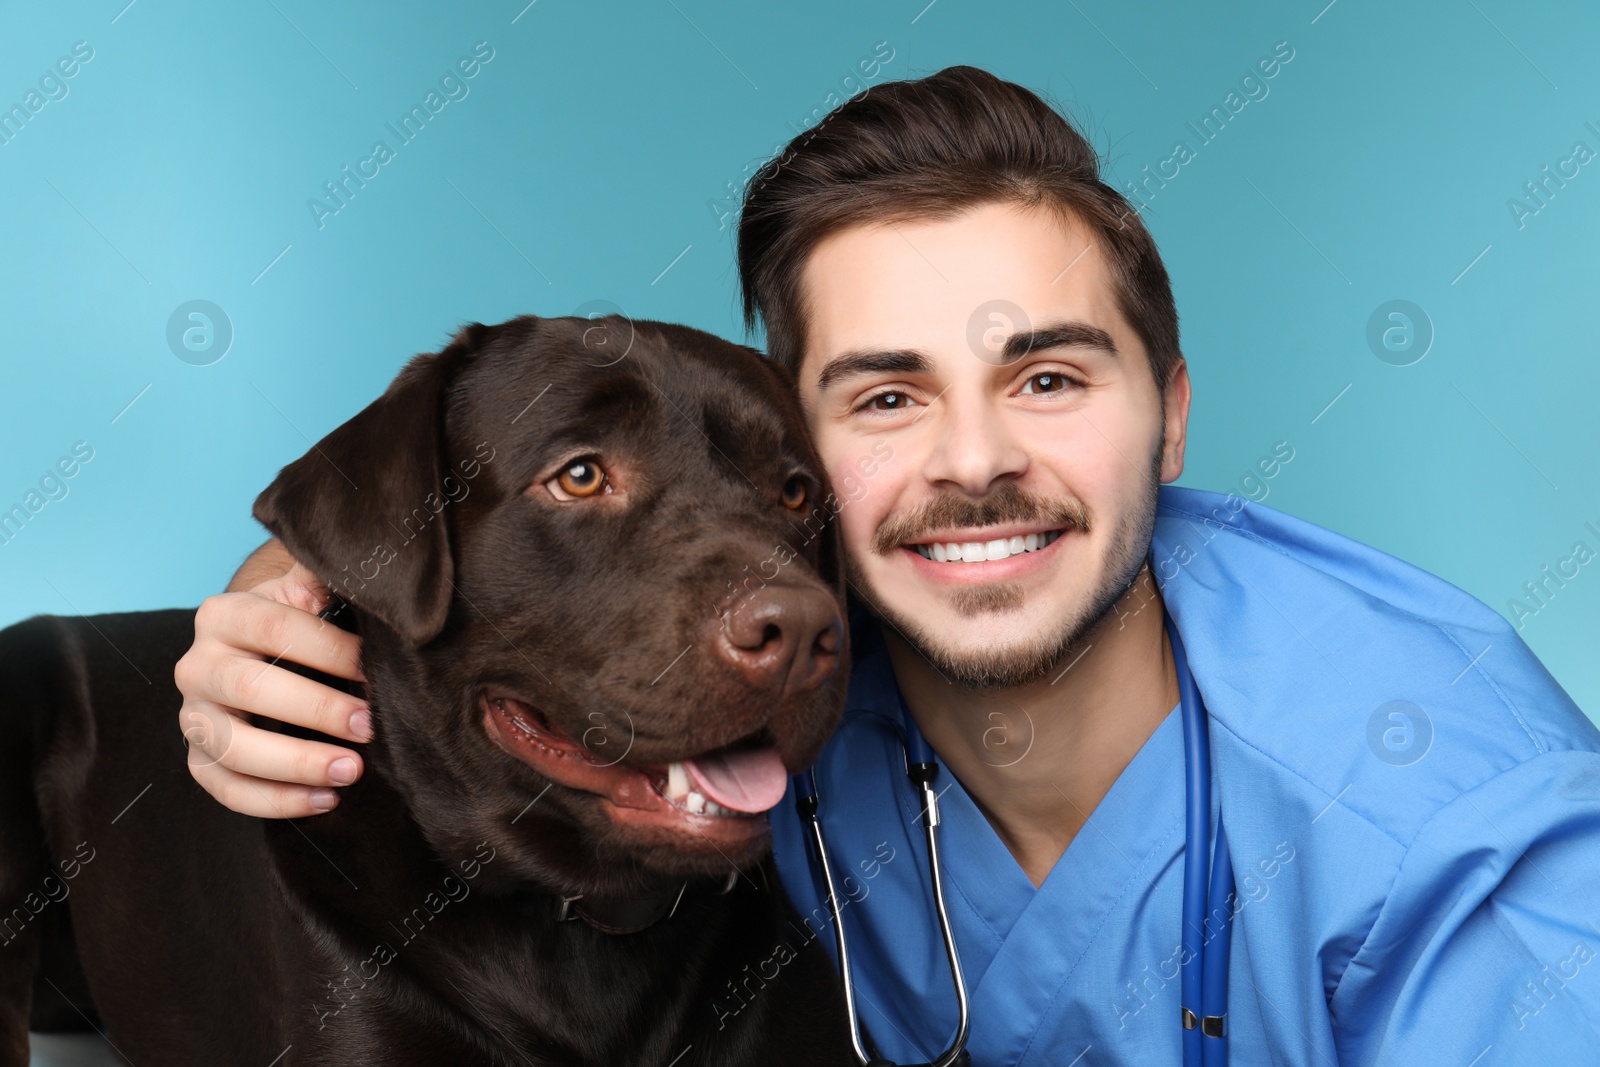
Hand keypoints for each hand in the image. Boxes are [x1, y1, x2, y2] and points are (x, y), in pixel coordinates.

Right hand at [176, 560, 370, 817]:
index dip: (329, 650)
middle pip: (252, 689)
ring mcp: (193, 716)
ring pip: (233, 748)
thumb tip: (363, 561)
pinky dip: (276, 801)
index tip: (375, 668)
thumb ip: (326, 574)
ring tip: (353, 771)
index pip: (276, 629)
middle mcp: (198, 664)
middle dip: (317, 710)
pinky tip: (327, 799)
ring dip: (297, 764)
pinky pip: (227, 789)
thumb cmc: (299, 619)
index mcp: (224, 614)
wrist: (257, 651)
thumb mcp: (307, 588)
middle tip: (372, 726)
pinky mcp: (199, 759)